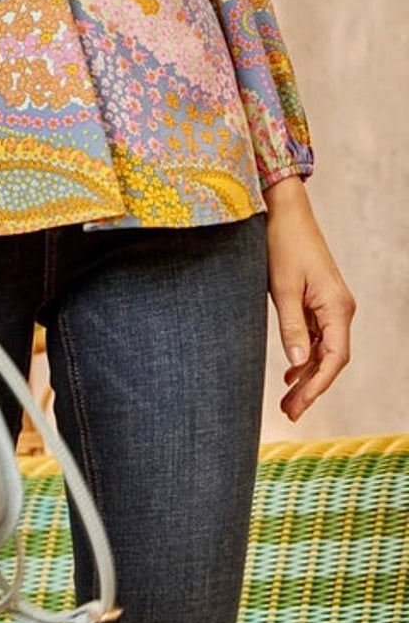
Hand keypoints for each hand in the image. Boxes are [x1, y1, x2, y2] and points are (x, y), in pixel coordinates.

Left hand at [264, 177, 354, 421]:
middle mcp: (340, 308)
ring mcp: (330, 305)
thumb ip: (292, 327)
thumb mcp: (282, 287)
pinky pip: (317, 336)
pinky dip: (305, 355)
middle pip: (331, 359)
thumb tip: (299, 365)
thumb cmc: (283, 244)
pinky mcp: (318, 300)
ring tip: (287, 400)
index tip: (299, 404)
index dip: (318, 385)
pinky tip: (290, 372)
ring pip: (324, 350)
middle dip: (311, 387)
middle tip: (289, 412)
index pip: (335, 358)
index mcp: (337, 307)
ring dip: (307, 374)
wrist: (284, 211)